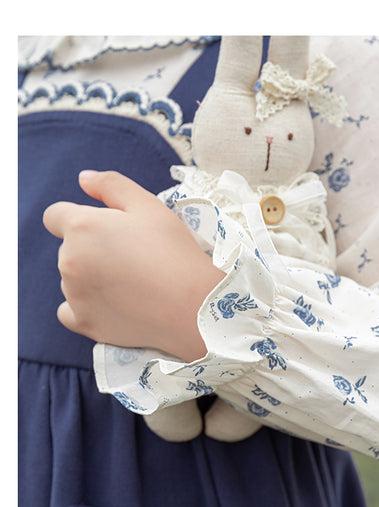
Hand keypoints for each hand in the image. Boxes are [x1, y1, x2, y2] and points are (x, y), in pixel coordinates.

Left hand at [42, 170, 223, 361]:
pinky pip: (68, 312)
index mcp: (81, 227)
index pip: (55, 216)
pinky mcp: (84, 323)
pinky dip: (83, 308)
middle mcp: (68, 261)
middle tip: (131, 259)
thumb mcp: (149, 206)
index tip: (105, 231)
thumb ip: (111, 185)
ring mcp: (74, 295)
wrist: (192, 307)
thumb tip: (83, 179)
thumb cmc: (174, 252)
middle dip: (90, 250)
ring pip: (71, 280)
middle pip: (68, 250)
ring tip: (130, 285)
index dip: (78, 220)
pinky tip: (110, 306)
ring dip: (89, 279)